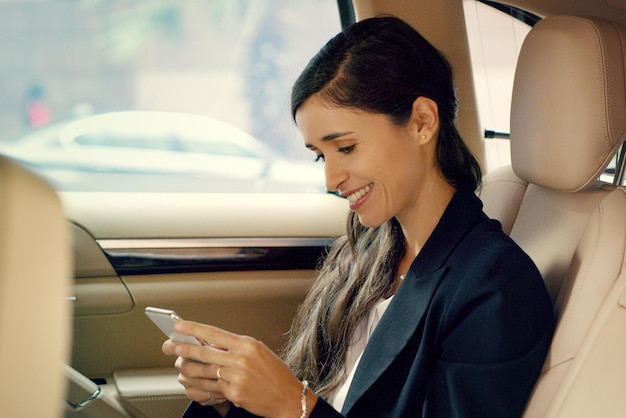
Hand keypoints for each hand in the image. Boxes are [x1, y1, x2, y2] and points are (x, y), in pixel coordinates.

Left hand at [163, 320, 316, 417]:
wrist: (289, 397)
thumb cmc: (276, 374)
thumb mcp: (259, 351)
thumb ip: (237, 347)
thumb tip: (213, 344)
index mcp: (247, 345)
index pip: (214, 333)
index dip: (193, 329)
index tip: (179, 325)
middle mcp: (240, 359)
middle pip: (204, 352)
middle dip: (184, 349)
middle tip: (173, 346)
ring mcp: (236, 377)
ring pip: (204, 371)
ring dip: (190, 369)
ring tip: (183, 366)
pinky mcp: (233, 393)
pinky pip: (214, 387)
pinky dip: (208, 385)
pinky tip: (204, 383)